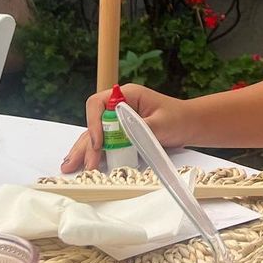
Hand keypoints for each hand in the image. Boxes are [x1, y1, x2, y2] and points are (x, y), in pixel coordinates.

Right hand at [60, 82, 187, 172]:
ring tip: (70, 166)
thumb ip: (138, 127)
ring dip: (84, 151)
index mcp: (127, 95)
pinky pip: (105, 144)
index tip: (98, 142)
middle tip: (80, 164)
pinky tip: (84, 163)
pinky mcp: (123, 135)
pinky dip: (95, 154)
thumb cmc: (179, 118)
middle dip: (85, 143)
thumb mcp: (160, 123)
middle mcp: (119, 107)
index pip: (98, 104)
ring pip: (96, 135)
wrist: (192, 126)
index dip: (94, 123)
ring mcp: (119, 122)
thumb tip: (119, 134)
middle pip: (94, 123)